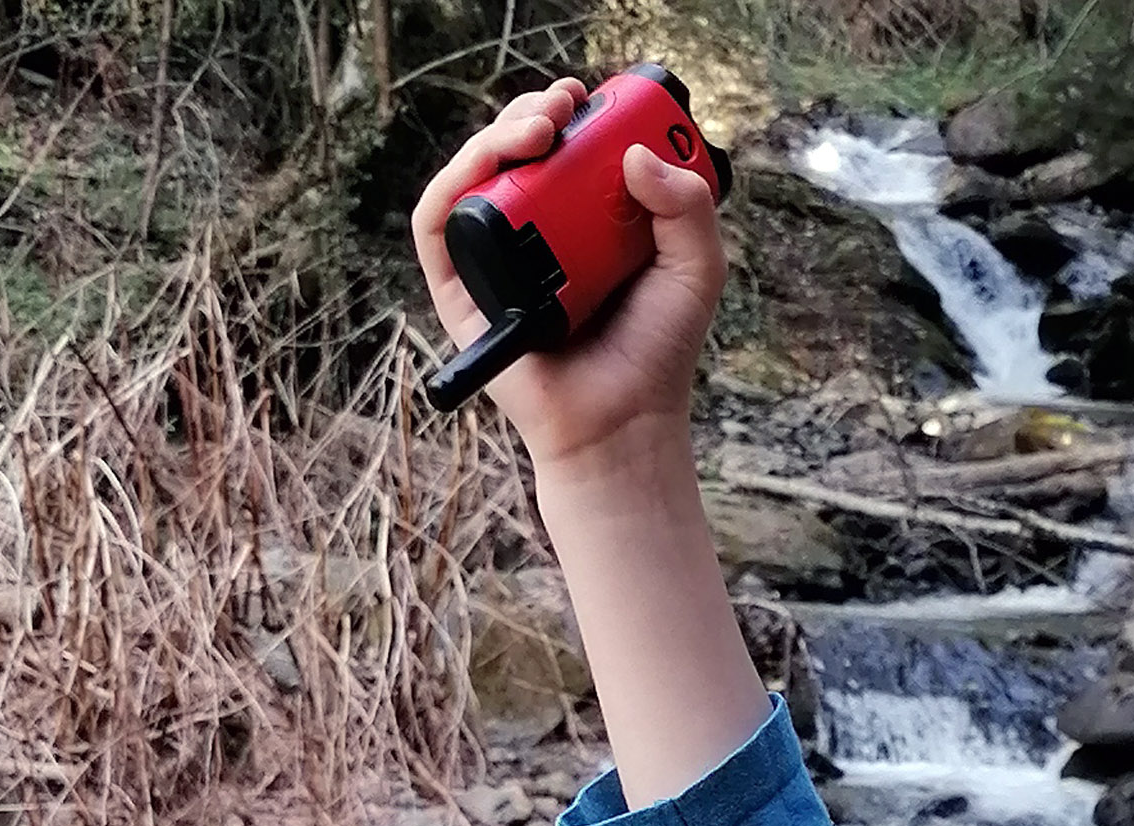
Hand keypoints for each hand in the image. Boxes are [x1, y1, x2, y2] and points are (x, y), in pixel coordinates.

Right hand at [413, 79, 727, 481]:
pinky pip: (438, 225)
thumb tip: (634, 155)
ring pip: (475, 176)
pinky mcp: (460, 289)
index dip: (572, 113)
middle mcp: (534, 232)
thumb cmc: (657, 350)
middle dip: (533, 111)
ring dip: (495, 136)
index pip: (565, 148)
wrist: (621, 421)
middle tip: (565, 104)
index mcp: (582, 221)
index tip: (593, 95)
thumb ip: (688, 206)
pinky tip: (491, 164)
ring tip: (538, 128)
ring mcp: (494, 259)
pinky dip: (455, 184)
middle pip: (516, 151)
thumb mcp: (695, 266)